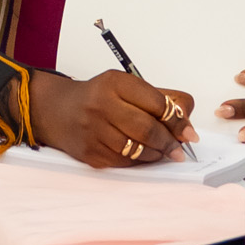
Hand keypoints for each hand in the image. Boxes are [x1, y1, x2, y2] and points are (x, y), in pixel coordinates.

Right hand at [21, 68, 197, 166]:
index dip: (177, 121)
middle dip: (170, 142)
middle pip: (147, 128)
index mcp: (114, 83)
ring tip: (164, 153)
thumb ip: (155, 99)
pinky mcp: (90, 152)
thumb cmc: (96, 97)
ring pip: (137, 149)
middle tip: (180, 149)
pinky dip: (139, 161)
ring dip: (157, 154)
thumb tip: (186, 121)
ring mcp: (93, 130)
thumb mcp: (123, 86)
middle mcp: (101, 104)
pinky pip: (123, 162)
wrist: (55, 110)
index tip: (189, 133)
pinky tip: (143, 156)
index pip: (156, 103)